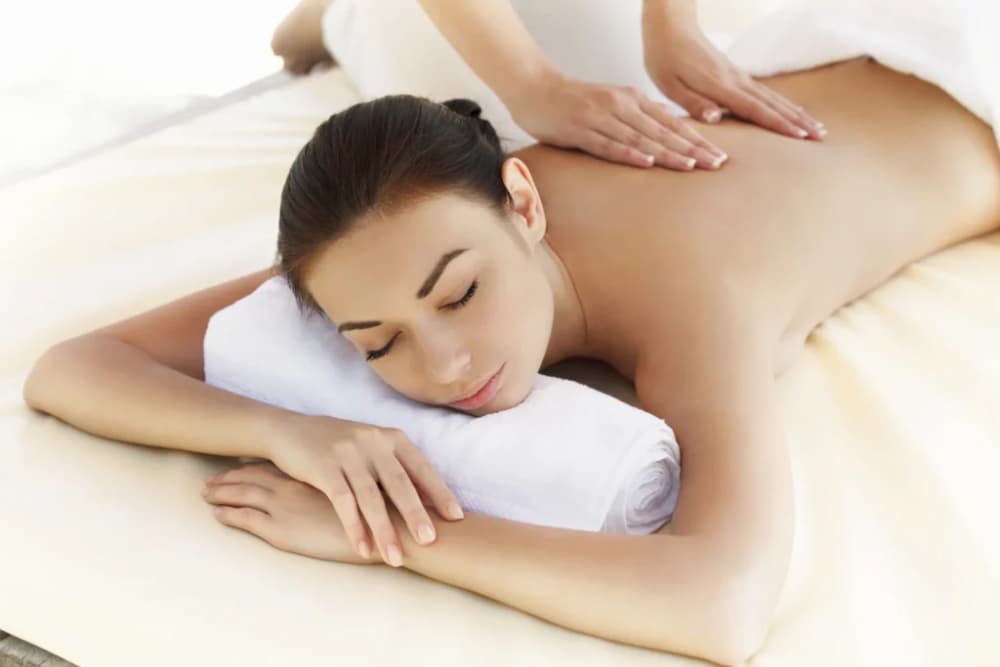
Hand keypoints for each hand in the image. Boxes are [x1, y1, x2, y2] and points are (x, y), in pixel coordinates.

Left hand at [203, 462, 382, 564]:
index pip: (276, 465)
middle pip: (253, 475)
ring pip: (243, 494)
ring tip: (205, 493)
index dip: (255, 465)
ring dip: (221, 493)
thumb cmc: (385, 511)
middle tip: (212, 478)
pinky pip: (245, 518)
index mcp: (312, 472)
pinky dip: (228, 515)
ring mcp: (285, 504)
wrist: (387, 528)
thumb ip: (347, 484)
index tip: (239, 465)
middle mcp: (295, 483)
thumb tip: (344, 485)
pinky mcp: (281, 528)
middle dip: (230, 476)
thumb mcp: (365, 489)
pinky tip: (217, 515)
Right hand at [252, 414, 464, 566]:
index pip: (421, 467)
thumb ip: (393, 468)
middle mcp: (373, 442)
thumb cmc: (336, 446)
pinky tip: (363, 549)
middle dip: (416, 514)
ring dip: (384, 530)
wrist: (288, 431)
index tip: (456, 517)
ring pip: (371, 497)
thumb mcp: (370, 448)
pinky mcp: (323, 467)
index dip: (440, 492)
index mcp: (391, 438)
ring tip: (395, 558)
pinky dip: (354, 527)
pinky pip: (343, 501)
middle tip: (430, 541)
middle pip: (400, 483)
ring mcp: (347, 453)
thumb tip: (426, 503)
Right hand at [506, 70, 727, 170]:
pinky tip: (647, 162)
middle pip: (663, 132)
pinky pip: (608, 144)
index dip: (696, 140)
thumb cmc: (572, 102)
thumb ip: (635, 118)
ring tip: (691, 167)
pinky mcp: (581, 130)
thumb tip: (661, 135)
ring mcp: (601, 118)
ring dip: (667, 153)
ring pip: (641, 138)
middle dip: (692, 149)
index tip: (718, 156)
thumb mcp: (611, 105)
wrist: (534, 89)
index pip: (671, 124)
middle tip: (716, 165)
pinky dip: (629, 153)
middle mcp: (621, 106)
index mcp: (631, 100)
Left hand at [642, 4, 825, 139]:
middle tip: (819, 137)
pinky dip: (782, 103)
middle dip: (796, 121)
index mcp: (719, 85)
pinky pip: (765, 92)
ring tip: (815, 127)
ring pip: (772, 97)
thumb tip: (716, 119)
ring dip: (795, 112)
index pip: (753, 109)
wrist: (670, 27)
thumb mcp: (669, 85)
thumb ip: (693, 103)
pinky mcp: (736, 74)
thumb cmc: (665, 58)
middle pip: (771, 104)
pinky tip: (792, 111)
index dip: (777, 124)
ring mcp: (738, 76)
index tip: (799, 136)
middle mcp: (735, 80)